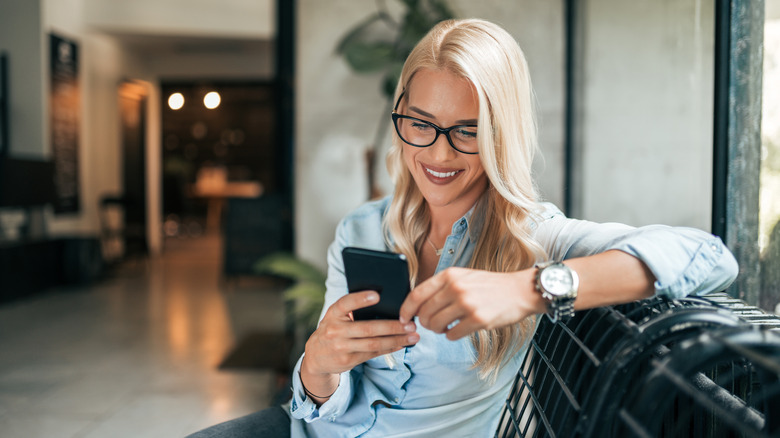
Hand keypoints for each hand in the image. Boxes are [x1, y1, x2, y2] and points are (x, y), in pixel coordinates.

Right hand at [300, 291, 418, 398]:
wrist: (315, 355)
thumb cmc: (333, 328)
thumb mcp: (336, 316)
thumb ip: (353, 310)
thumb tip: (385, 304)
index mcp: (333, 313)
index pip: (346, 303)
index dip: (360, 299)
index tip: (377, 295)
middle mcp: (335, 330)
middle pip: (368, 328)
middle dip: (392, 326)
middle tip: (411, 324)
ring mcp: (341, 347)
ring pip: (373, 343)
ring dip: (396, 340)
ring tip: (413, 336)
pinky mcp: (348, 360)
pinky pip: (373, 354)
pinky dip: (390, 348)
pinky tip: (402, 344)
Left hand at [399, 267, 543, 339]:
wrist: (520, 291)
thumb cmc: (490, 285)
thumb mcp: (463, 276)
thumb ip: (442, 287)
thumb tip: (418, 304)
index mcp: (449, 275)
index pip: (416, 294)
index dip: (405, 309)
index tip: (403, 318)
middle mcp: (456, 288)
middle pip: (424, 313)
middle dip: (423, 323)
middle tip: (431, 325)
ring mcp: (467, 304)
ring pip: (435, 325)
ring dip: (437, 330)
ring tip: (445, 327)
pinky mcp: (478, 320)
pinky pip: (452, 335)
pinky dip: (451, 336)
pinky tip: (457, 330)